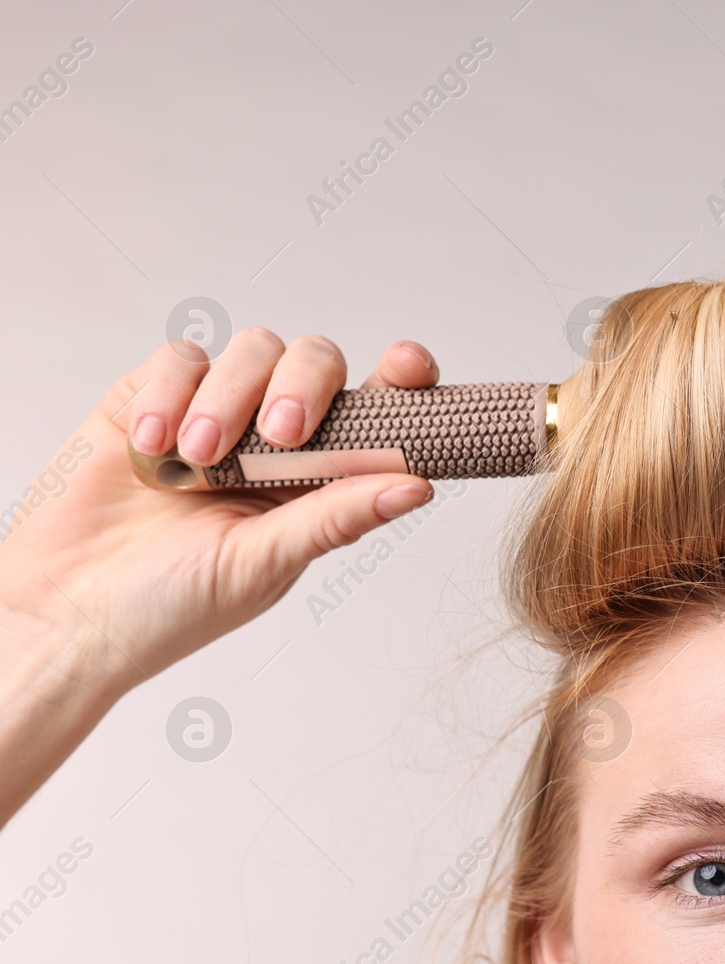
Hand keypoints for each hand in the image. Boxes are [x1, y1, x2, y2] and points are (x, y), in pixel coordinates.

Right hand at [0, 329, 439, 824]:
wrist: (66, 614)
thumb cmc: (170, 607)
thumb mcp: (264, 564)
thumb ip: (337, 516)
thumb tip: (419, 485)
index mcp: (319, 478)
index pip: (376, 411)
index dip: (401, 379)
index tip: (410, 365)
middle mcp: (274, 438)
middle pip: (318, 362)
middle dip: (307, 386)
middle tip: (283, 435)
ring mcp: (214, 411)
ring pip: (255, 349)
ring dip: (232, 399)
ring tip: (197, 461)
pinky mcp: (150, 397)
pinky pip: (181, 359)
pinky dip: (171, 395)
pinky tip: (152, 450)